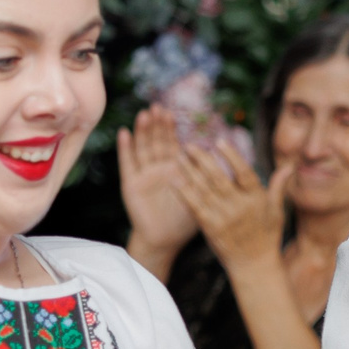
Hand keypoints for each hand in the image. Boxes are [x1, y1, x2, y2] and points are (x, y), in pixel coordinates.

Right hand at [116, 107, 197, 273]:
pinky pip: (128, 164)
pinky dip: (126, 149)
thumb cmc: (185, 220)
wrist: (165, 240)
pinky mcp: (131, 184)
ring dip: (143, 131)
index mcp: (175, 167)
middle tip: (158, 108)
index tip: (171, 112)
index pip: (172, 142)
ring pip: (143, 148)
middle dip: (157, 125)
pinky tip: (124, 133)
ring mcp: (144, 174)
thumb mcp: (200, 194)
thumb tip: (223, 159)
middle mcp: (158, 167)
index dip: (170, 128)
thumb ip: (206, 177)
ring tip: (144, 115)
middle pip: (157, 141)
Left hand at [178, 144, 289, 272]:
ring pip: (204, 189)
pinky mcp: (211, 228)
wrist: (254, 265)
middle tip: (190, 145)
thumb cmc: (267, 236)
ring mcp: (224, 218)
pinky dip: (184, 193)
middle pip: (219, 178)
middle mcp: (240, 206)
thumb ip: (279, 186)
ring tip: (179, 157)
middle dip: (203, 159)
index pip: (244, 172)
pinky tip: (175, 181)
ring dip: (190, 172)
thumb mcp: (277, 211)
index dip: (232, 156)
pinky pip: (195, 207)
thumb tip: (289, 165)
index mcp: (257, 199)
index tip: (219, 141)